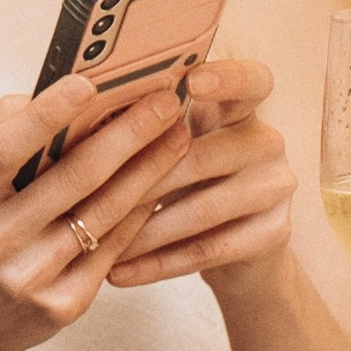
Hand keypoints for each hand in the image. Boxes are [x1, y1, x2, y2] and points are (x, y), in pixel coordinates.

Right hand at [0, 74, 198, 350]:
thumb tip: (58, 94)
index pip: (5, 149)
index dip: (46, 115)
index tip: (88, 82)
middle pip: (73, 178)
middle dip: (127, 133)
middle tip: (167, 100)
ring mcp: (28, 278)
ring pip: (103, 212)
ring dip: (148, 169)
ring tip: (178, 134)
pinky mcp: (61, 307)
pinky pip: (111, 248)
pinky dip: (138, 211)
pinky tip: (159, 184)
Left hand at [104, 57, 294, 290]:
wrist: (236, 252)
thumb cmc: (185, 183)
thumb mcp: (171, 149)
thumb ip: (146, 128)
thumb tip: (73, 116)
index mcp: (241, 109)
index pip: (251, 80)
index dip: (226, 77)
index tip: (191, 83)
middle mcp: (267, 141)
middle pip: (203, 155)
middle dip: (142, 179)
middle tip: (90, 196)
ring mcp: (277, 187)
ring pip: (202, 209)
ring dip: (142, 231)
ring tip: (94, 243)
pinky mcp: (276, 233)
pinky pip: (208, 250)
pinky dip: (157, 264)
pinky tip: (118, 273)